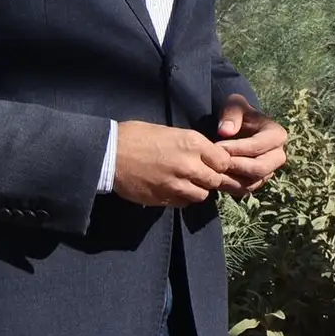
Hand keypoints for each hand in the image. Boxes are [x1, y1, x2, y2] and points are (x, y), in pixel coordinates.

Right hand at [113, 122, 234, 207]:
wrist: (110, 152)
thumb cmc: (139, 136)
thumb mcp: (172, 132)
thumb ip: (193, 146)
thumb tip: (208, 156)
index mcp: (192, 143)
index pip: (224, 161)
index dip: (221, 164)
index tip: (214, 164)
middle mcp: (188, 165)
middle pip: (216, 180)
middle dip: (212, 179)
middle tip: (202, 176)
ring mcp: (175, 184)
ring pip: (202, 195)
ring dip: (198, 190)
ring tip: (187, 183)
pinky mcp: (163, 198)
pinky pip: (183, 203)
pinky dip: (183, 198)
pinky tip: (174, 190)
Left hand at [216, 94, 288, 196]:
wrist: (237, 128)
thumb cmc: (237, 114)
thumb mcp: (235, 105)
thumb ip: (231, 113)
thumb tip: (226, 131)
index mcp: (277, 135)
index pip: (259, 146)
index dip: (238, 148)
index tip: (216, 146)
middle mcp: (277, 155)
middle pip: (261, 168)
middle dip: (236, 166)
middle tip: (215, 162)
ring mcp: (268, 171)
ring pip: (252, 182)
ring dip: (231, 179)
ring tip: (212, 171)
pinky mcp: (257, 181)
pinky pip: (245, 190)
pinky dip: (229, 187)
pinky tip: (214, 178)